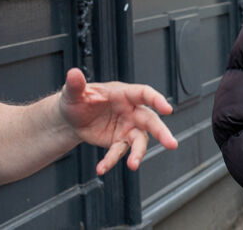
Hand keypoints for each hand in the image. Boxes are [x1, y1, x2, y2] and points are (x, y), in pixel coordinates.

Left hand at [58, 68, 177, 174]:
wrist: (71, 118)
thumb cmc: (77, 99)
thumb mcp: (74, 92)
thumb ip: (76, 85)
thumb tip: (73, 73)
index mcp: (123, 94)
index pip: (144, 94)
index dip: (157, 100)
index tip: (168, 109)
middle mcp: (130, 111)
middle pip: (150, 120)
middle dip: (161, 132)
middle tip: (171, 144)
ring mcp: (127, 127)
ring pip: (139, 140)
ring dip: (139, 153)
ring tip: (133, 165)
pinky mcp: (119, 141)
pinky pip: (119, 152)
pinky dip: (112, 161)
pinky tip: (102, 167)